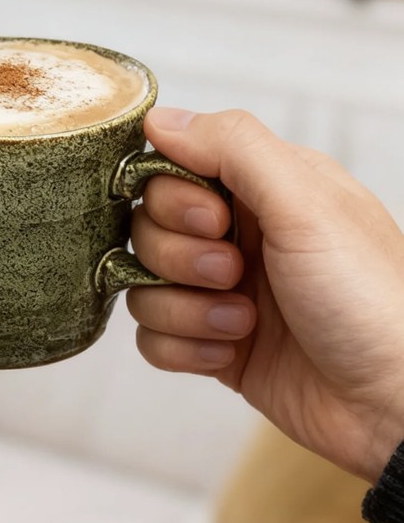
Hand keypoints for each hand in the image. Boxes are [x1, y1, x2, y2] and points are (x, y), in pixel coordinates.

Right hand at [127, 107, 403, 482]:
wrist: (395, 405)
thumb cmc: (371, 301)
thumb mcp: (308, 204)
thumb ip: (232, 147)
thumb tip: (159, 117)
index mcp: (266, 190)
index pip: (171, 170)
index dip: (174, 198)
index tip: (215, 221)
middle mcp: (240, 237)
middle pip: (146, 229)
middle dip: (178, 258)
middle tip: (233, 275)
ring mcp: (222, 294)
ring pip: (143, 286)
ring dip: (183, 309)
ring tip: (242, 324)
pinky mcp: (213, 346)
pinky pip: (152, 339)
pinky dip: (182, 349)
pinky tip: (227, 355)